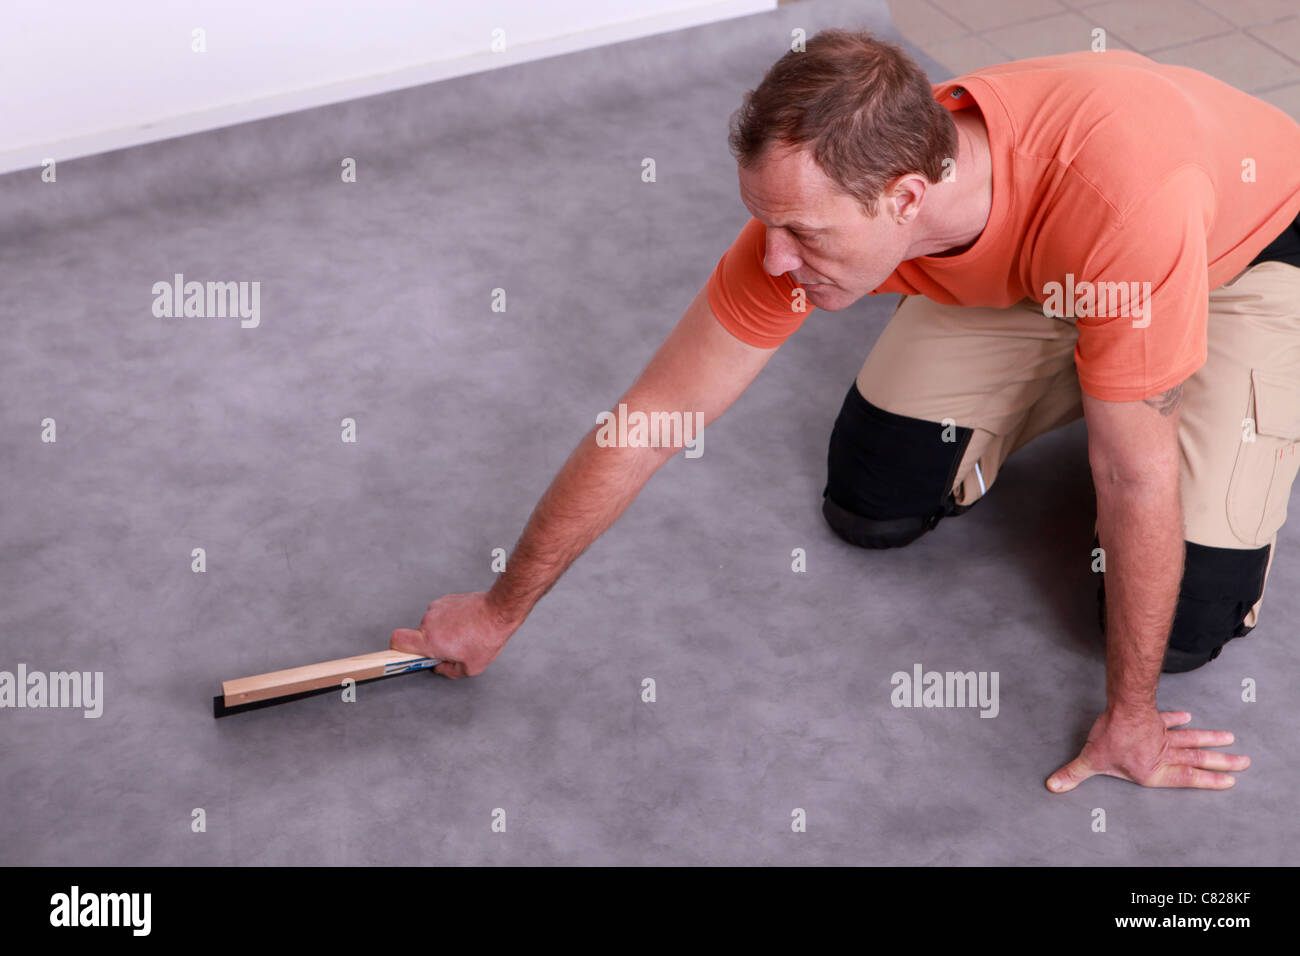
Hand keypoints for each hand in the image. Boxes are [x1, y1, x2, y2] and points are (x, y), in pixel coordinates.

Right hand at [391, 591, 517, 678]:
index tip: (408, 654)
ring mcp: (437, 607)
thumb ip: (450, 671)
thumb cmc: (487, 636)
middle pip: (419, 636)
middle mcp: (429, 621)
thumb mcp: (472, 666)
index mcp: (430, 639)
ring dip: (443, 631)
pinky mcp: (446, 599)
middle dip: (433, 644)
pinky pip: (442, 614)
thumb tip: (439, 668)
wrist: (499, 609)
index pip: (397, 640)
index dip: (396, 648)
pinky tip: (466, 624)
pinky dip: (451, 620)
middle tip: (453, 648)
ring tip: (465, 634)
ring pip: (432, 625)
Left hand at [1046, 708, 1249, 791]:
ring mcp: (1163, 736)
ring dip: (1211, 741)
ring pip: (1192, 741)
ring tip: (1232, 742)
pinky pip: (1171, 721)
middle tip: (1244, 762)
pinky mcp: (1157, 720)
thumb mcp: (1091, 760)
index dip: (1207, 781)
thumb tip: (1053, 785)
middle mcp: (1163, 754)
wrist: (1122, 707)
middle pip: (1197, 760)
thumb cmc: (1111, 737)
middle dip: (1221, 762)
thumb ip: (1074, 774)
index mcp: (1153, 771)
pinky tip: (1190, 717)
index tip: (1229, 780)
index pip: (1185, 779)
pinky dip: (1179, 720)